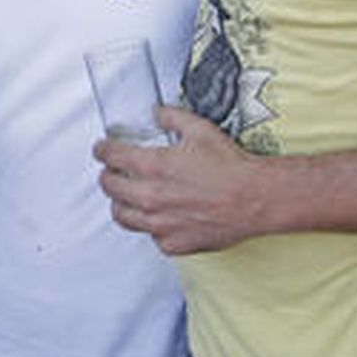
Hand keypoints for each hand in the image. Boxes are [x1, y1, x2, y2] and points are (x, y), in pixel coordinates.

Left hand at [95, 105, 264, 253]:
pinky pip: (151, 236)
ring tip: (126, 198)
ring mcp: (160, 224)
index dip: (102, 151)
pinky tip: (157, 218)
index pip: (111, 157)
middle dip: (107, 176)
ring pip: (122, 216)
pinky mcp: (174, 243)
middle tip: (111, 172)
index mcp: (153, 166)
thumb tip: (158, 113)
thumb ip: (173, 118)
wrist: (256, 198)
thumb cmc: (231, 167)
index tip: (101, 150)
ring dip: (120, 204)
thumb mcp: (200, 130)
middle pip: (109, 188)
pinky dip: (151, 227)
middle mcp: (150, 197)